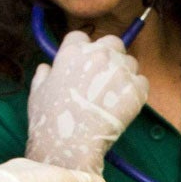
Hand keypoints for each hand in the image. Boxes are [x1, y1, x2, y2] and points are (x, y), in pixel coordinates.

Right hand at [25, 30, 149, 173]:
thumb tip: (46, 68)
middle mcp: (98, 55)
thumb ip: (43, 75)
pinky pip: (143, 82)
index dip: (84, 50)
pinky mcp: (135, 90)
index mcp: (72, 51)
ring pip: (130, 62)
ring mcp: (119, 71)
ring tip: (114, 96)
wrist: (69, 144)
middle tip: (105, 78)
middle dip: (110, 55)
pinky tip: (124, 105)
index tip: (84, 64)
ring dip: (125, 74)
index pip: (83, 37)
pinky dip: (136, 92)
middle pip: (112, 43)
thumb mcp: (37, 92)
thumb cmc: (49, 120)